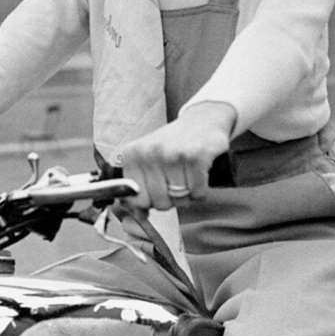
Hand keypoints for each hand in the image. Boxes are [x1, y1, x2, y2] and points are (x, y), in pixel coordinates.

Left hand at [120, 102, 235, 209]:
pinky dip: (201, 190)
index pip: (137, 200)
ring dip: (187, 194)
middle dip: (171, 199)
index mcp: (132, 155)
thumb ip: (138, 188)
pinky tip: (198, 175)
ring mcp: (173, 154)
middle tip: (176, 182)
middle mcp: (150, 153)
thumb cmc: (173, 144)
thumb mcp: (147, 159)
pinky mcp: (196, 157)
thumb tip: (139, 215)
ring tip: (188, 176)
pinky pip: (198, 193)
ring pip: (180, 200)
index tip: (157, 192)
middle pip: (160, 203)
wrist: (202, 120)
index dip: (150, 202)